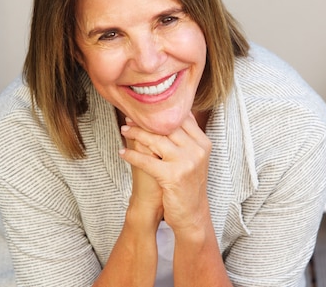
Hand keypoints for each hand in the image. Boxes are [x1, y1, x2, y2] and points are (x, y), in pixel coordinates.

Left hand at [119, 112, 211, 233]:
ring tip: (124, 130)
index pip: (181, 119)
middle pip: (167, 127)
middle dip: (145, 121)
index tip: (144, 110)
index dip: (161, 113)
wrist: (192, 214)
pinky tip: (122, 153)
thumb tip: (174, 113)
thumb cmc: (188, 184)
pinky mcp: (172, 176)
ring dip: (136, 134)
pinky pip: (146, 161)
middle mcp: (197, 150)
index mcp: (203, 143)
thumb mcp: (194, 158)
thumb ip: (186, 137)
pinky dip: (132, 156)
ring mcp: (186, 163)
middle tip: (129, 117)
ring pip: (155, 141)